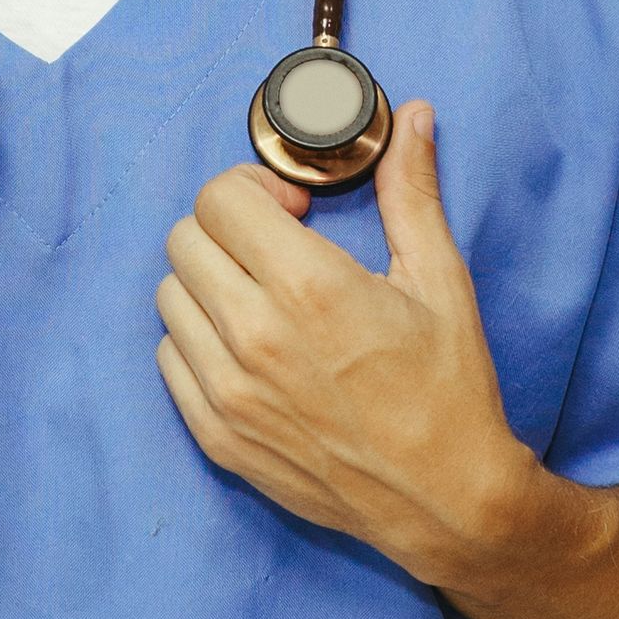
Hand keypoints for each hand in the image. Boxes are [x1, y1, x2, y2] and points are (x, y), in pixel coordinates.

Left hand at [154, 103, 532, 582]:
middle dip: (228, 227)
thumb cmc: (450, 389)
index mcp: (309, 288)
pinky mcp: (217, 436)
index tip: (292, 207)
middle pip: (185, 240)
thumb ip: (411, 192)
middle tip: (275, 246)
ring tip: (261, 297)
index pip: (221, 199)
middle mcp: (255, 338)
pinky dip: (196, 341)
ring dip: (209, 282)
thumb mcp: (440, 280)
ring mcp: (228, 393)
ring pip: (170, 297)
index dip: (255, 188)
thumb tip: (414, 118)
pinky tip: (247, 345)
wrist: (446, 500)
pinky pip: (169, 359)